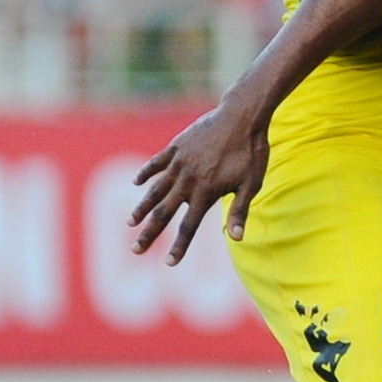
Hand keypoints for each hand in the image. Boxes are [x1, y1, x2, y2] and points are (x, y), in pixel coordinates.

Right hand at [129, 101, 269, 262]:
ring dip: (142, 207)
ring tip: (130, 222)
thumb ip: (240, 210)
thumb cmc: (251, 152)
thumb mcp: (251, 183)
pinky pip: (156, 162)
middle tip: (135, 250)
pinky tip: (137, 183)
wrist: (242, 117)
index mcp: (206, 192)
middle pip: (164, 212)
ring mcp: (179, 163)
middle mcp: (187, 180)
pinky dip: (146, 173)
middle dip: (150, 233)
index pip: (189, 226)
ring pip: (155, 189)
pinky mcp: (176, 147)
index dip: (180, 246)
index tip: (170, 263)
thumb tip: (236, 238)